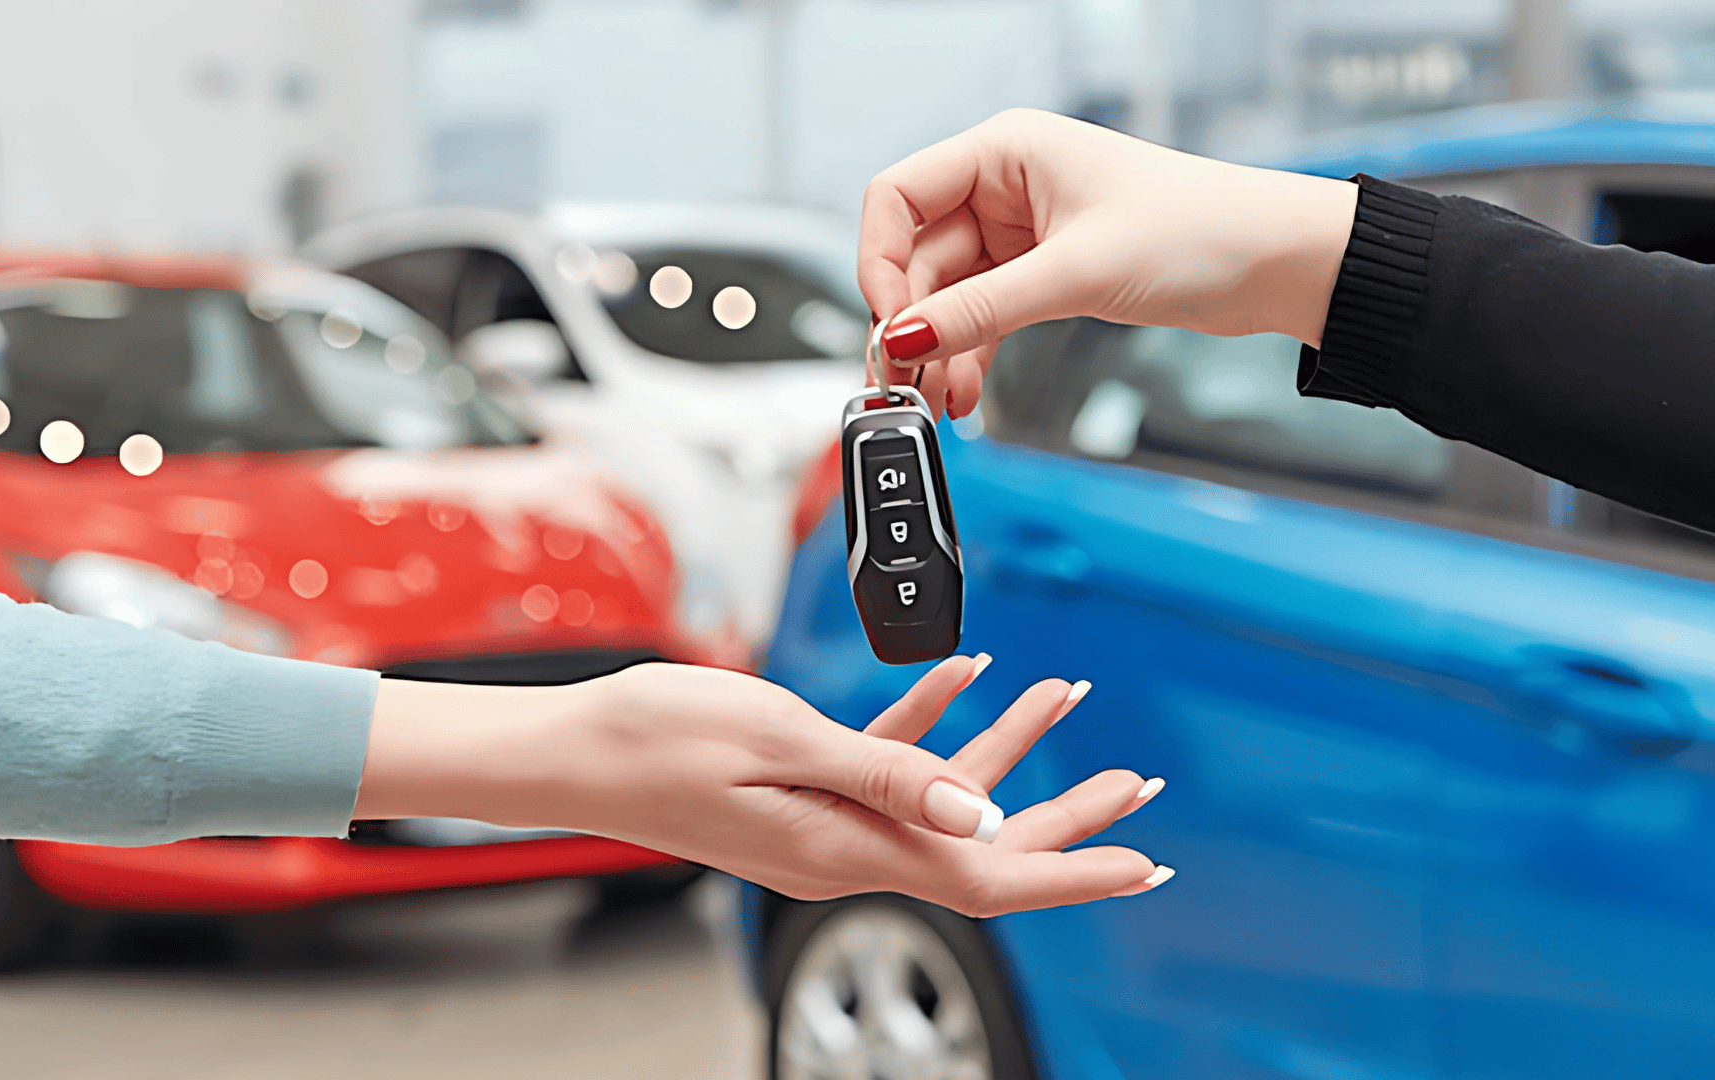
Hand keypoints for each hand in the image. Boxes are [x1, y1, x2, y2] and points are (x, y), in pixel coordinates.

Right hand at [355, 658, 1169, 916]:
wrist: (574, 748)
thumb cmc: (659, 737)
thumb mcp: (783, 740)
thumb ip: (889, 776)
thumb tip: (982, 813)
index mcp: (848, 847)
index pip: (988, 872)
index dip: (1072, 867)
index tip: (1140, 859)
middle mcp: (845, 848)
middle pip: (982, 840)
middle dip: (1065, 814)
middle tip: (1134, 787)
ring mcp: (823, 823)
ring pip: (941, 797)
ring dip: (1006, 751)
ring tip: (1065, 702)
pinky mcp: (801, 793)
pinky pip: (886, 766)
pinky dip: (929, 726)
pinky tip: (961, 680)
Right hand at [860, 108, 1358, 417]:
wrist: (1276, 263)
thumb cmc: (1200, 230)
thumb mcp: (1076, 272)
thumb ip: (981, 309)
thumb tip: (905, 336)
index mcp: (1006, 150)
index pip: (898, 197)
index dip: (879, 262)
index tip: (889, 323)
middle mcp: (1007, 185)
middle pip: (918, 255)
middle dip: (911, 322)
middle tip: (904, 379)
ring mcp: (1026, 232)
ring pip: (950, 294)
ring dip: (940, 348)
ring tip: (937, 400)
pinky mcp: (1049, 272)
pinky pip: (986, 314)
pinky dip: (972, 352)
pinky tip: (968, 392)